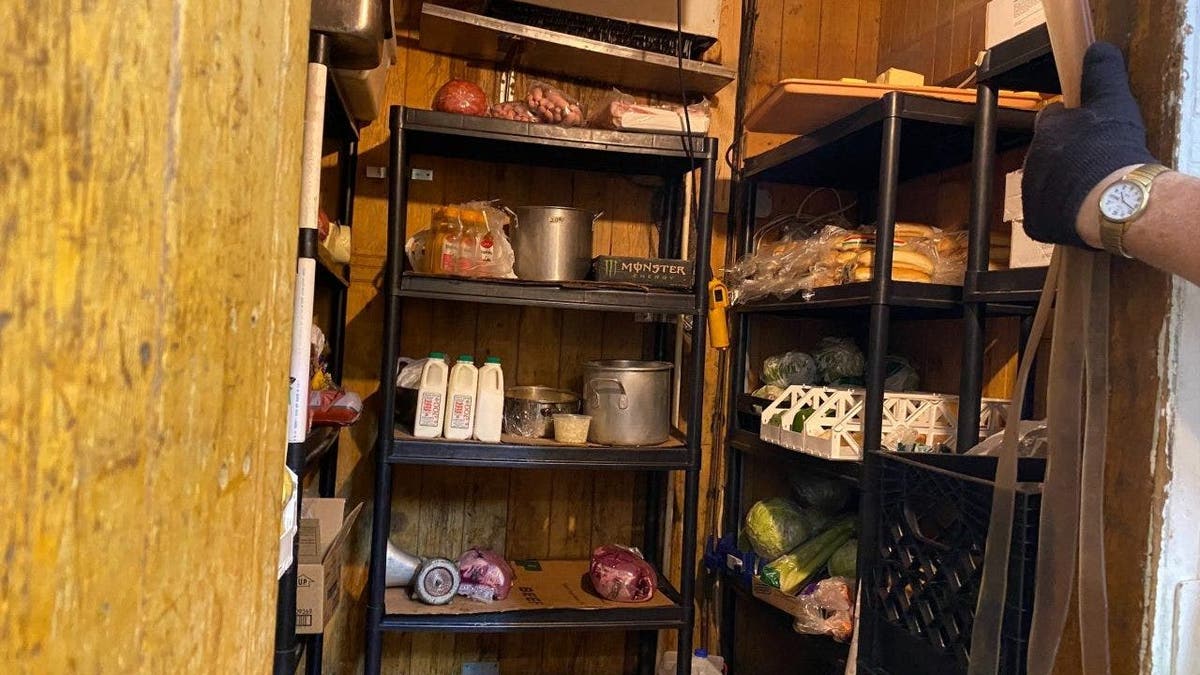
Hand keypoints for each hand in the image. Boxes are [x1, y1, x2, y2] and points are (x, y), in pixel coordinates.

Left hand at [1021, 42, 1155, 248]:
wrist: (1112, 200)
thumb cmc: (1111, 150)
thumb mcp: (1113, 101)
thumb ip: (1102, 73)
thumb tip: (1097, 49)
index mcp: (1047, 130)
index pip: (1053, 120)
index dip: (1072, 124)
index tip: (1090, 132)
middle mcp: (1032, 161)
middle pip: (1049, 154)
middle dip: (1068, 157)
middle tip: (1096, 163)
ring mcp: (1031, 194)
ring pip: (1046, 185)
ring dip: (1064, 185)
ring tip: (1093, 190)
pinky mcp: (1036, 224)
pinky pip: (1047, 215)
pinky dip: (1063, 214)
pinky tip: (1084, 212)